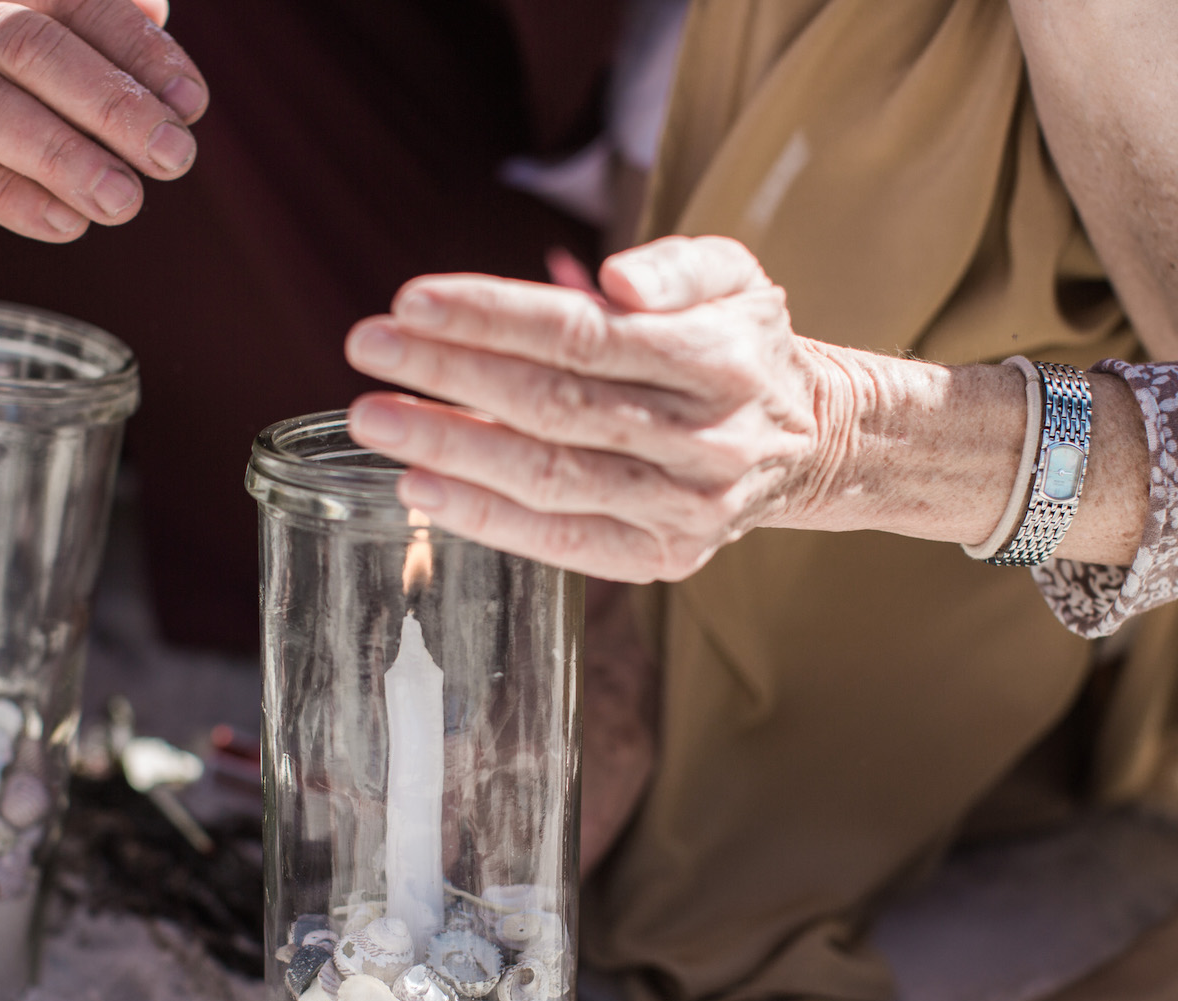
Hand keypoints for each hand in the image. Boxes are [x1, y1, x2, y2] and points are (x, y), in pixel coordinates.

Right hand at [0, 0, 206, 239]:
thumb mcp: (30, 48)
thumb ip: (95, 34)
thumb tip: (158, 13)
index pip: (72, 1)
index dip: (135, 47)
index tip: (191, 100)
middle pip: (29, 47)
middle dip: (110, 101)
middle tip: (174, 155)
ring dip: (61, 155)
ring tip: (124, 200)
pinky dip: (8, 197)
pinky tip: (64, 223)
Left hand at [343, 236, 864, 582]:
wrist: (810, 442)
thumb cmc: (743, 347)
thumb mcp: (734, 276)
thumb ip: (676, 265)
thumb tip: (614, 278)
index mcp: (718, 359)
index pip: (584, 335)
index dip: (492, 318)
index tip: (411, 300)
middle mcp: (703, 440)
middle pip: (555, 406)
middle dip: (451, 375)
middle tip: (367, 349)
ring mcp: (683, 507)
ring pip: (551, 479)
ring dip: (453, 449)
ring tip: (376, 418)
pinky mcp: (664, 557)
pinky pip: (562, 543)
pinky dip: (487, 518)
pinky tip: (425, 488)